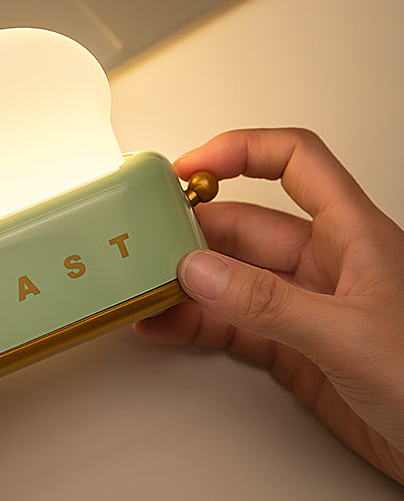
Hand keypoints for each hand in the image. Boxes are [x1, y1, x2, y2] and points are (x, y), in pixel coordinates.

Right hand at [137, 128, 403, 483]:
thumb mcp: (348, 334)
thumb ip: (269, 303)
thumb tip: (201, 272)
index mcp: (353, 235)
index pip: (294, 162)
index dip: (240, 151)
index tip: (189, 169)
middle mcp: (325, 263)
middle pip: (245, 225)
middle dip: (194, 230)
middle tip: (148, 244)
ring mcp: (304, 306)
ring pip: (231, 278)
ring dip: (187, 281)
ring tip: (147, 287)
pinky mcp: (292, 349)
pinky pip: (232, 324)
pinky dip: (195, 323)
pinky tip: (168, 324)